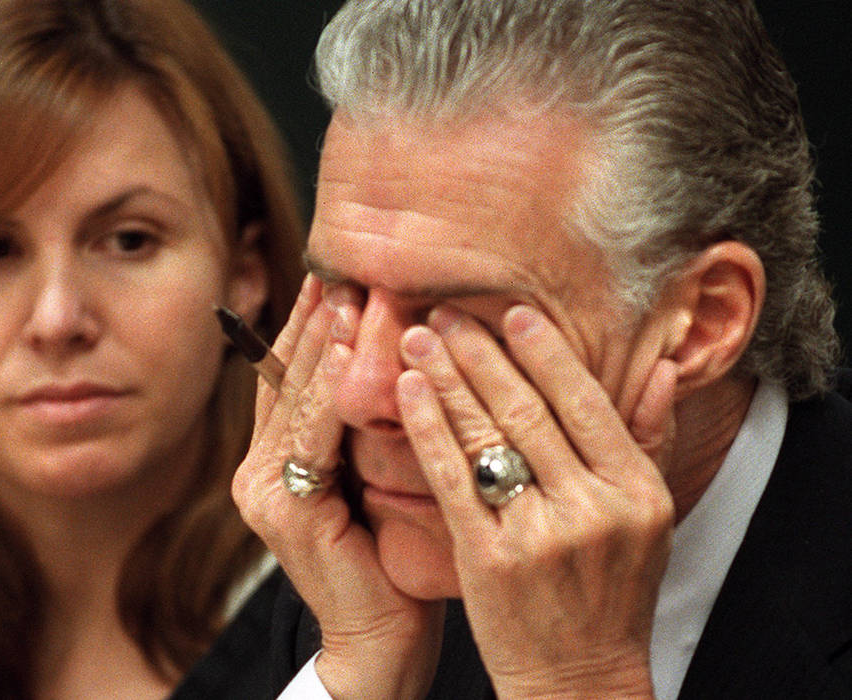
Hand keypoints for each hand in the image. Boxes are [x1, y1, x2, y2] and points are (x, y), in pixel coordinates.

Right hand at [232, 275, 443, 699]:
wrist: (382, 638)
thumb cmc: (390, 557)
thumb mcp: (373, 478)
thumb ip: (363, 429)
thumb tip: (392, 360)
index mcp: (274, 463)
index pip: (287, 378)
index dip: (305, 326)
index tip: (332, 278)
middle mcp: (256, 473)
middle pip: (284, 379)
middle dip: (312, 321)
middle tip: (340, 268)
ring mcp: (263, 493)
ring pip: (295, 398)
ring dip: (321, 343)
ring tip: (345, 293)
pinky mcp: (283, 511)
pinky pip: (311, 435)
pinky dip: (331, 389)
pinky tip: (353, 350)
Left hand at [395, 304, 676, 698]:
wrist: (579, 678)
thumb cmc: (611, 593)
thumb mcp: (650, 518)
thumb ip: (651, 439)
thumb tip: (662, 368)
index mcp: (636, 490)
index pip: (586, 401)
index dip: (545, 352)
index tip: (512, 312)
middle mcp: (592, 508)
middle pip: (526, 409)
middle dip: (479, 353)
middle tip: (444, 312)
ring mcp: (539, 534)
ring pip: (486, 435)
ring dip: (446, 378)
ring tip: (416, 338)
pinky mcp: (488, 559)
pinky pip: (452, 478)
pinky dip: (429, 428)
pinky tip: (408, 392)